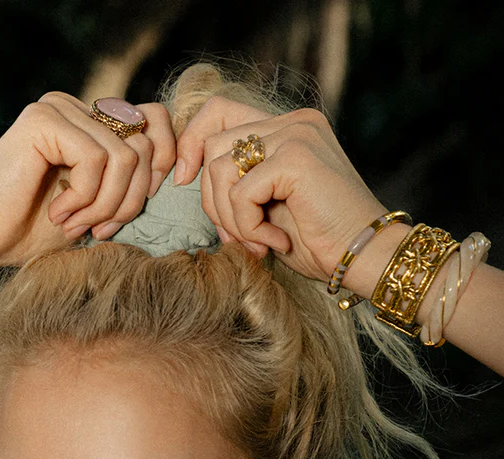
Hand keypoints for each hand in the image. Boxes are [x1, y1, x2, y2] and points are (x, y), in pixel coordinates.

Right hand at [0, 93, 175, 268]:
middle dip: (132, 201)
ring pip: (127, 157)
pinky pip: (97, 159)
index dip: (160, 171)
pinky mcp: (44, 119)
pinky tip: (57, 213)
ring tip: (75, 225)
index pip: (157, 124)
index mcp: (92, 123)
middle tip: (98, 230)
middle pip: (148, 145)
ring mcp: (60, 108)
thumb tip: (179, 170)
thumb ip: (130, 183)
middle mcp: (78, 107)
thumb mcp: (98, 208)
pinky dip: (84, 198)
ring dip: (106, 205)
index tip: (127, 219)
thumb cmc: (33, 231)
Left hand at [175, 98, 386, 280]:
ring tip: (259, 243)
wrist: (365, 258)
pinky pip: (240, 193)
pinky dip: (248, 227)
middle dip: (213, 202)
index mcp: (287, 127)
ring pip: (219, 170)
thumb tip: (186, 176)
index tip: (182, 180)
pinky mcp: (295, 157)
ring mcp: (295, 134)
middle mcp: (292, 121)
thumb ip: (238, 181)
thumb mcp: (268, 206)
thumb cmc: (320, 241)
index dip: (191, 143)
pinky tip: (276, 241)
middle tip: (240, 238)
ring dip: (231, 219)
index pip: (217, 111)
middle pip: (212, 145)